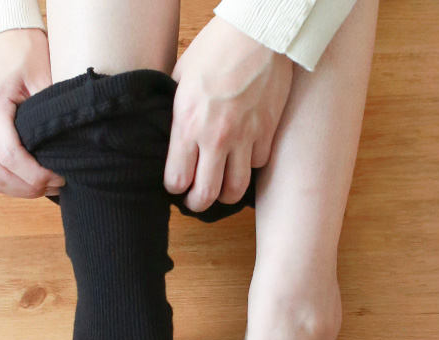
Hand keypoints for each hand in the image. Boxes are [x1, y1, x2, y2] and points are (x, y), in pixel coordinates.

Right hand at [0, 29, 63, 198]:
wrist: (5, 36)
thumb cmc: (26, 51)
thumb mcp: (46, 76)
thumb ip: (52, 113)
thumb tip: (71, 148)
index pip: (9, 156)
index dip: (35, 175)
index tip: (60, 177)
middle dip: (28, 188)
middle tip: (57, 185)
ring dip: (17, 189)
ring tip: (47, 186)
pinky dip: (8, 180)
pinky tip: (31, 179)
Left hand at [165, 17, 293, 210]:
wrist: (257, 36)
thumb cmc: (216, 50)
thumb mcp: (180, 77)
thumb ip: (176, 110)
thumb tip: (170, 132)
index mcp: (188, 123)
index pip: (177, 179)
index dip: (174, 188)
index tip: (176, 185)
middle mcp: (216, 137)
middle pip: (206, 194)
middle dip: (197, 204)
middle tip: (195, 201)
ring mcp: (245, 137)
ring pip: (236, 189)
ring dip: (226, 194)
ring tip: (221, 189)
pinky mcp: (267, 132)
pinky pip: (258, 164)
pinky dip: (250, 166)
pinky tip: (244, 158)